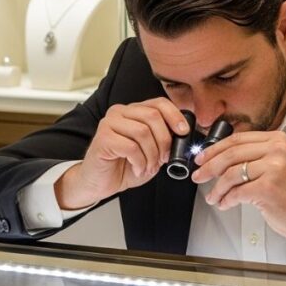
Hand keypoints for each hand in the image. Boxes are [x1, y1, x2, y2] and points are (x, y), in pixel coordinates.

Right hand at [56, 98, 189, 209]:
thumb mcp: (153, 150)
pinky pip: (130, 147)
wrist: (101, 182)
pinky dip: (140, 161)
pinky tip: (138, 167)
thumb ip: (165, 138)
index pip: (159, 103)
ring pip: (143, 132)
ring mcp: (109, 123)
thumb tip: (183, 134)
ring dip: (152, 154)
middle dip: (164, 141)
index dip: (175, 116)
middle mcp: (120, 112)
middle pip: (153, 116)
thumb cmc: (126, 165)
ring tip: (149, 166)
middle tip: (163, 158)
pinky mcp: (102, 138)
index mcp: (134, 111)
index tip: (183, 132)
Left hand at [191, 131, 285, 248]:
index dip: (214, 149)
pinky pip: (237, 192)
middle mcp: (277, 150)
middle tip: (199, 176)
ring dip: (217, 188)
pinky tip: (226, 203)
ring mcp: (274, 168)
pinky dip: (227, 199)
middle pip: (231, 154)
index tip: (201, 158)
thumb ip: (254, 156)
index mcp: (277, 140)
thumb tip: (218, 158)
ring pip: (231, 174)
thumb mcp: (277, 164)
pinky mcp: (268, 188)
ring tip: (213, 197)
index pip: (237, 139)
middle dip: (209, 167)